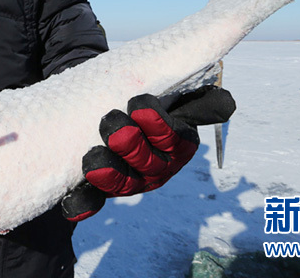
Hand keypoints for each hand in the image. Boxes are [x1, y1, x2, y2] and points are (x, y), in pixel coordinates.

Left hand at [61, 85, 235, 221]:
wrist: (103, 112)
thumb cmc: (139, 103)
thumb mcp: (166, 96)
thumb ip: (194, 99)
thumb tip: (226, 102)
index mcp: (175, 146)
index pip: (175, 139)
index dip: (158, 125)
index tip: (139, 104)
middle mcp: (155, 168)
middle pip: (146, 162)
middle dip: (128, 143)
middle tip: (111, 121)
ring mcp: (128, 181)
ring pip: (122, 183)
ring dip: (108, 171)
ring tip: (93, 157)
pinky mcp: (100, 190)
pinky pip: (93, 201)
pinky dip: (84, 203)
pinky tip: (72, 204)